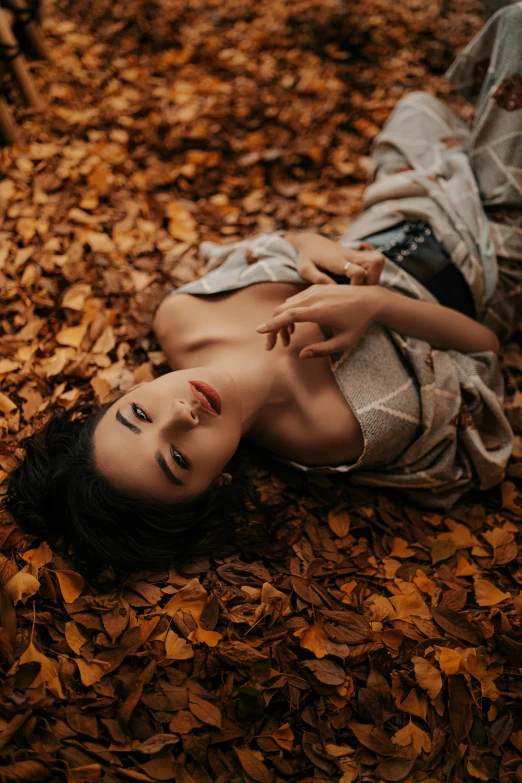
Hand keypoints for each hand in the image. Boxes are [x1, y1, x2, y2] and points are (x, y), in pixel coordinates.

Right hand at [256, 285, 382, 358]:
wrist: (373, 299)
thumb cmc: (360, 324)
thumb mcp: (344, 343)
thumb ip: (321, 350)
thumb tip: (300, 356)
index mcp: (319, 311)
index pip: (288, 316)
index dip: (272, 325)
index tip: (259, 331)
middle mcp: (314, 297)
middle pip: (282, 309)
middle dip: (273, 327)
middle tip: (273, 346)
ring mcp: (315, 290)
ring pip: (288, 304)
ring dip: (282, 321)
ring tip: (287, 340)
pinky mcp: (317, 287)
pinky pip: (296, 299)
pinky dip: (290, 312)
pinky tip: (295, 325)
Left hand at [284, 231, 384, 285]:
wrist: (310, 241)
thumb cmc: (306, 257)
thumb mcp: (305, 269)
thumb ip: (318, 279)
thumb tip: (334, 288)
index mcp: (337, 260)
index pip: (358, 272)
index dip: (357, 284)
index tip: (348, 292)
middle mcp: (350, 255)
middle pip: (376, 262)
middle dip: (373, 279)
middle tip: (361, 290)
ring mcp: (356, 254)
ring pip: (378, 262)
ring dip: (374, 276)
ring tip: (362, 287)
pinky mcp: (358, 255)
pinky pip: (374, 262)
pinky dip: (372, 273)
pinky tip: (361, 281)